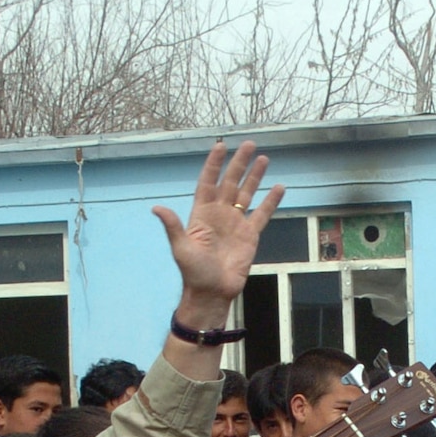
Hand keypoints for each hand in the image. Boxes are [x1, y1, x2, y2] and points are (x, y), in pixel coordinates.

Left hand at [153, 140, 284, 314]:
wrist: (212, 292)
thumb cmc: (193, 272)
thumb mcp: (181, 248)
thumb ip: (173, 226)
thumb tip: (156, 208)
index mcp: (202, 213)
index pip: (209, 182)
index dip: (214, 164)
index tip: (221, 146)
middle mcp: (220, 214)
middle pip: (230, 182)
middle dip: (239, 163)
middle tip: (250, 144)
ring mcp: (236, 223)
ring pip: (247, 194)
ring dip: (255, 177)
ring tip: (264, 159)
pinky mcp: (250, 235)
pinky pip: (262, 214)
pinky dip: (271, 201)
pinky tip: (278, 188)